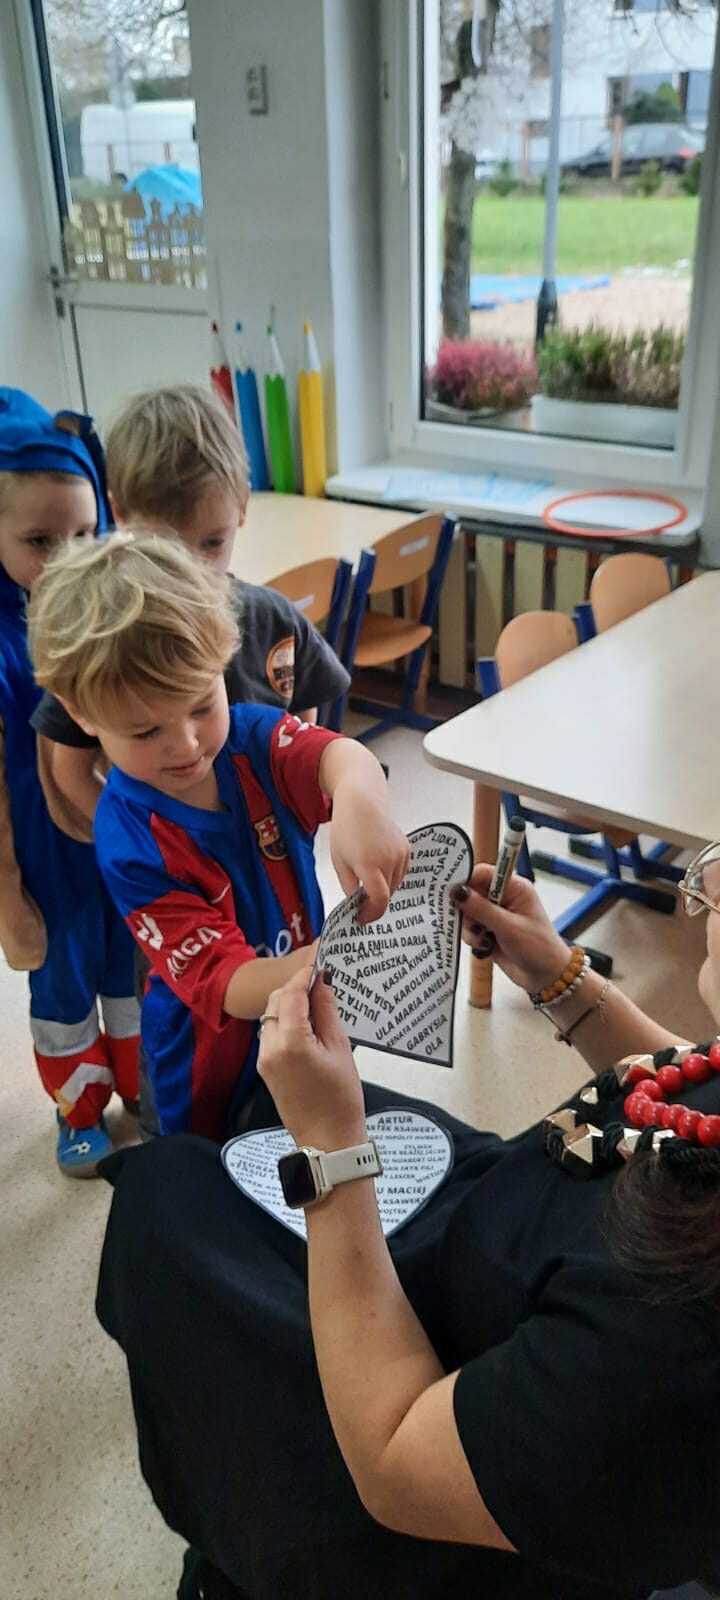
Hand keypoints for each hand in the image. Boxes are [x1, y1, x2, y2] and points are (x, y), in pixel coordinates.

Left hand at [257, 967, 366, 1149]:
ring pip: (270, 1015)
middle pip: (276, 1001)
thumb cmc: (342, 1098)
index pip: (292, 993)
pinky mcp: (265, 1068)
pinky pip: (270, 1032)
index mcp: (291, 1042)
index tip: (318, 961)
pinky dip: (285, 1020)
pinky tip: (307, 1023)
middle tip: (321, 981)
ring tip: (317, 1002)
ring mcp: (264, 1059)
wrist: (328, 1140)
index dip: (304, 974)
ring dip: (289, 1003)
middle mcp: (270, 1047)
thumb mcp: (341, 1049)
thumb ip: (327, 1012)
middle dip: (295, 987)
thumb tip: (322, 983)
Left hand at [330, 786, 409, 924]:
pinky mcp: (406, 849)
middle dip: (374, 902)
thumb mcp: (339, 861)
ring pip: (395, 885)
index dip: (371, 914)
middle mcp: (388, 860)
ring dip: (383, 889)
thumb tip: (356, 903)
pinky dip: (391, 877)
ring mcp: (400, 854)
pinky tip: (379, 869)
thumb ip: (348, 886)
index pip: (379, 900)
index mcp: (368, 864)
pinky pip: (400, 872)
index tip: (362, 919)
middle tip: (361, 905)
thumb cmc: (346, 829)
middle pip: (386, 894)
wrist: (362, 802)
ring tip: (368, 883)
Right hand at [450, 865, 569, 993]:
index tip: (453, 894)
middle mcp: (504, 897)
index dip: (466, 880)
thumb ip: (481, 909)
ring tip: (484, 940)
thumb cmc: (538, 948)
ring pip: (468, 912)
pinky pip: (470, 928)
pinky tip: (485, 947)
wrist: (546, 976)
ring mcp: (496, 914)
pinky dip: (473, 938)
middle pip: (471, 892)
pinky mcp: (489, 930)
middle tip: (474, 924)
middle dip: (467, 910)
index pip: (483, 873)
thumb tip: (457, 891)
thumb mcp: (508, 927)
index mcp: (514, 887)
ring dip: (470, 927)